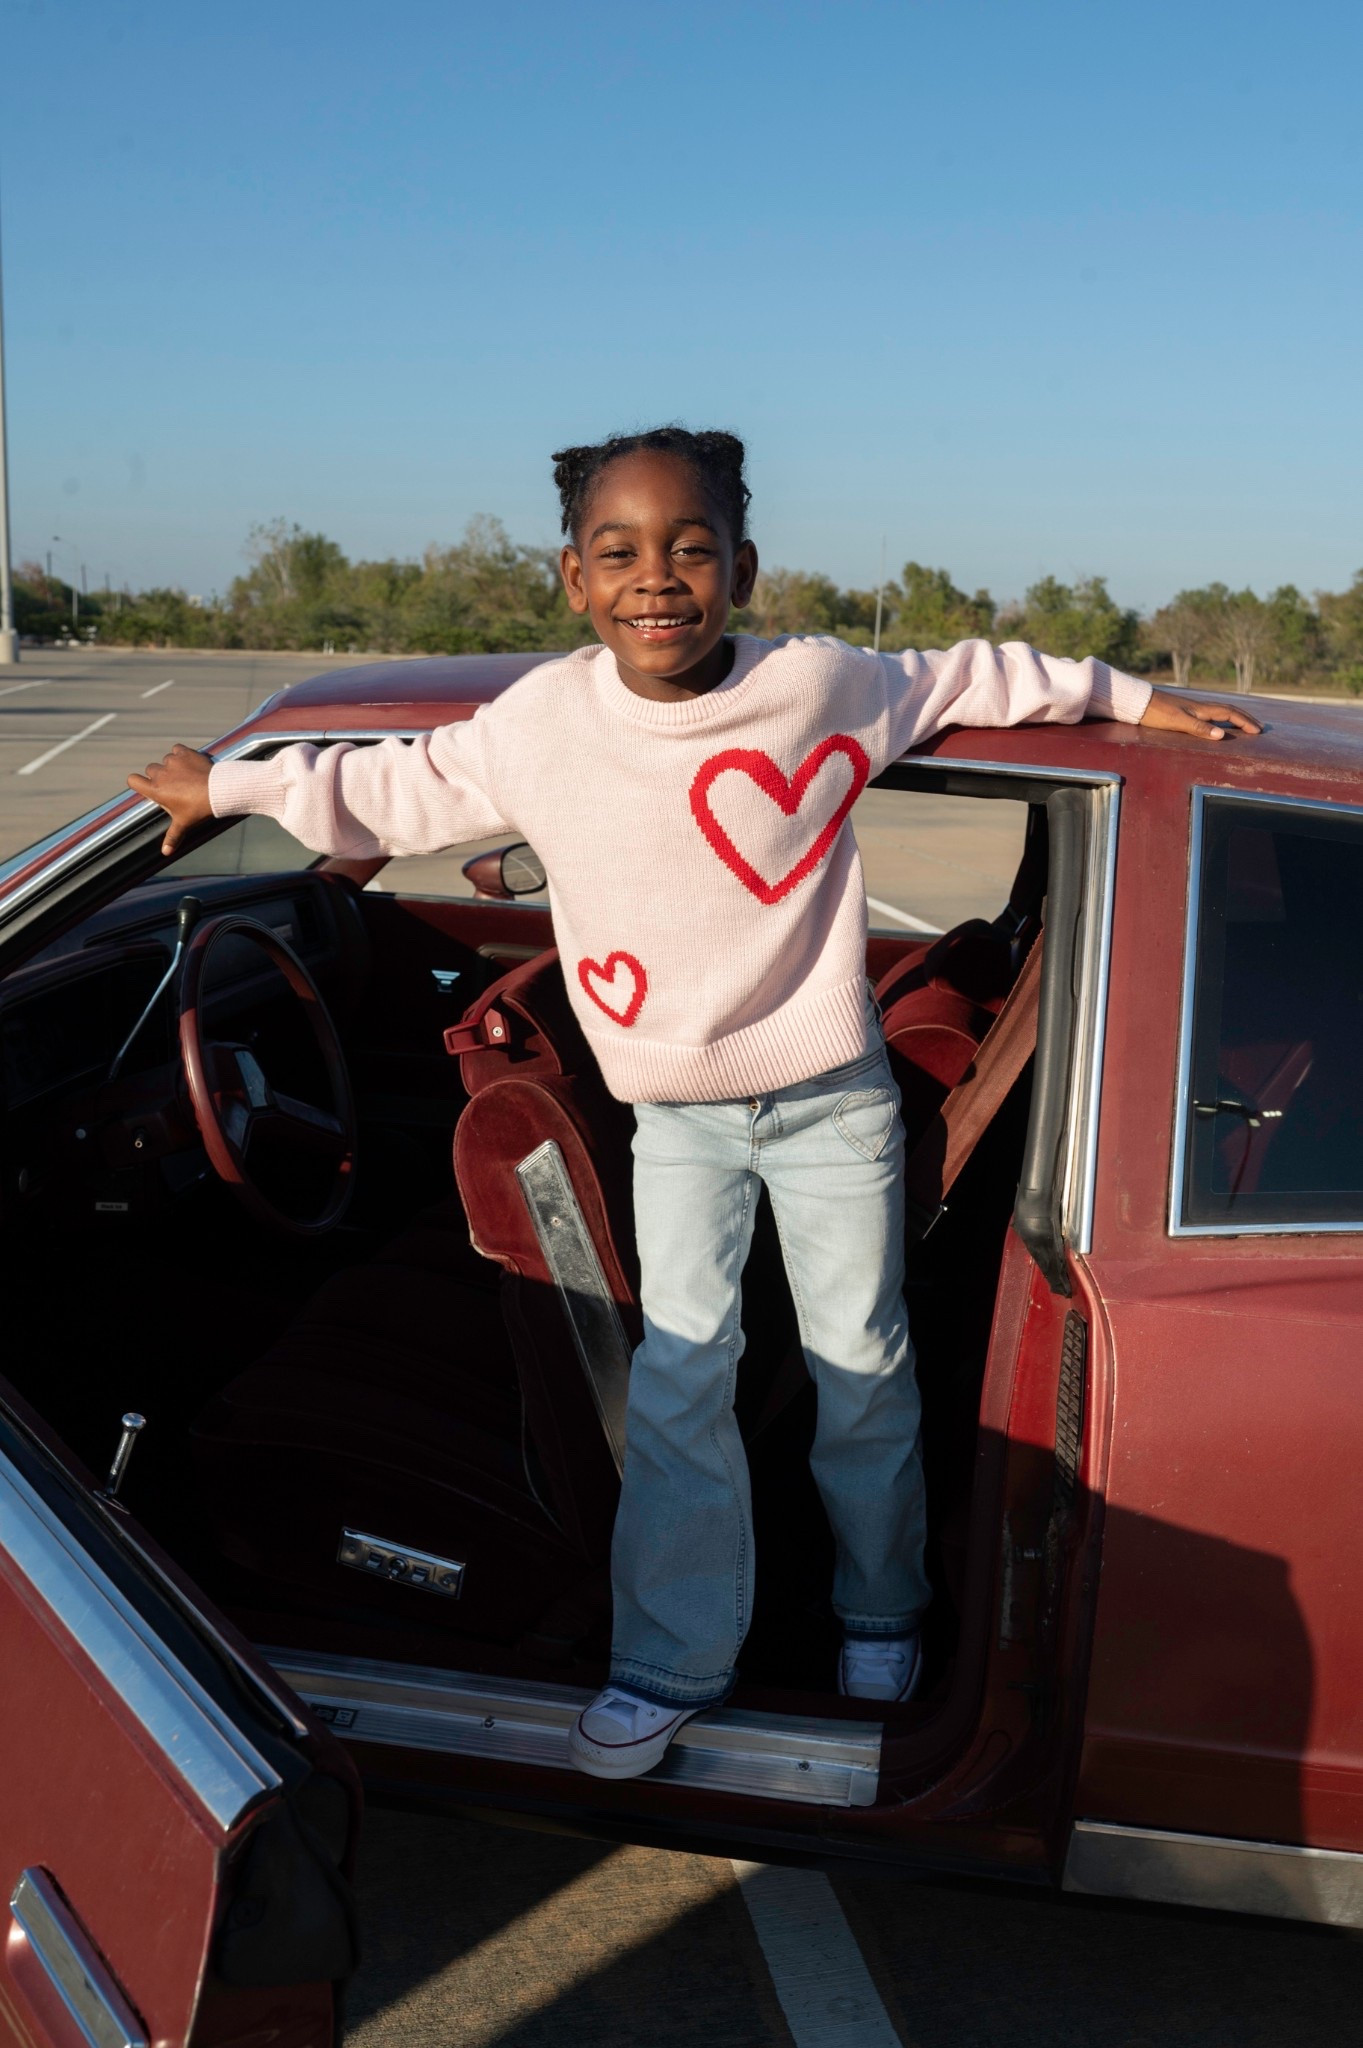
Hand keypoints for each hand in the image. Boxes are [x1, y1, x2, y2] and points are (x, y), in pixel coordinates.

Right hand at [127, 744, 214, 855]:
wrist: (219, 791)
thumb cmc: (199, 808)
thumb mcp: (184, 823)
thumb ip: (172, 836)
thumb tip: (165, 853)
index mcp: (156, 790)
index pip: (132, 780)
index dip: (137, 783)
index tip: (145, 787)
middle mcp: (160, 774)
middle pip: (150, 769)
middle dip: (158, 775)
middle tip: (173, 785)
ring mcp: (172, 762)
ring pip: (165, 760)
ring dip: (171, 766)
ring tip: (185, 776)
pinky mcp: (185, 753)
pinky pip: (177, 749)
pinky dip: (181, 754)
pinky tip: (189, 763)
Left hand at [1139, 691, 1262, 742]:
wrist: (1139, 703)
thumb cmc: (1156, 714)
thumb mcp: (1178, 722)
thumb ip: (1199, 728)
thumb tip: (1221, 735)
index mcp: (1201, 710)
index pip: (1230, 714)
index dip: (1245, 722)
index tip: (1258, 731)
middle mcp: (1200, 707)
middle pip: (1229, 711)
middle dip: (1245, 718)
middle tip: (1259, 727)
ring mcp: (1193, 709)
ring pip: (1221, 711)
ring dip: (1235, 717)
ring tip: (1245, 724)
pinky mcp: (1185, 711)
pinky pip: (1211, 714)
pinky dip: (1221, 718)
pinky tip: (1219, 723)